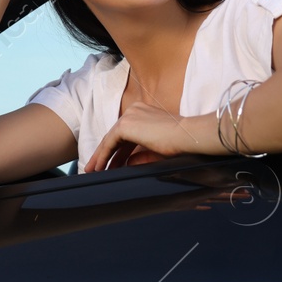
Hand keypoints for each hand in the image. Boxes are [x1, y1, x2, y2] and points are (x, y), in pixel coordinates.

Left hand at [84, 103, 210, 172]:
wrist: (188, 136)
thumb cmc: (179, 144)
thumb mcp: (156, 150)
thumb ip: (141, 156)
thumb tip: (126, 163)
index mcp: (143, 112)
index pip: (125, 134)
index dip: (117, 151)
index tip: (112, 165)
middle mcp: (134, 110)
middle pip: (115, 136)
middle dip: (105, 155)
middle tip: (96, 169)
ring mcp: (129, 116)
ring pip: (110, 139)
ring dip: (100, 157)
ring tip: (93, 171)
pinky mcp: (125, 125)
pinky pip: (109, 143)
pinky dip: (102, 156)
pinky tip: (99, 168)